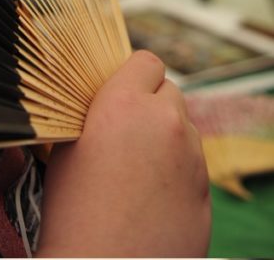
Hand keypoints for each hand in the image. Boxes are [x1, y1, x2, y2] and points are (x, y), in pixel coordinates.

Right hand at [37, 50, 210, 257]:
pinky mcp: (206, 194)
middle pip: (170, 92)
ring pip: (185, 130)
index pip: (146, 61)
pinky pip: (194, 168)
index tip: (121, 91)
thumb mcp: (67, 144)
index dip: (132, 76)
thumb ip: (95, 110)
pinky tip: (151, 198)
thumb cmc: (73, 213)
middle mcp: (166, 124)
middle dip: (151, 107)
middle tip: (126, 132)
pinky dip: (178, 175)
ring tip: (137, 170)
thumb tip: (103, 98)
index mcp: (126, 103)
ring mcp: (192, 160)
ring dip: (167, 139)